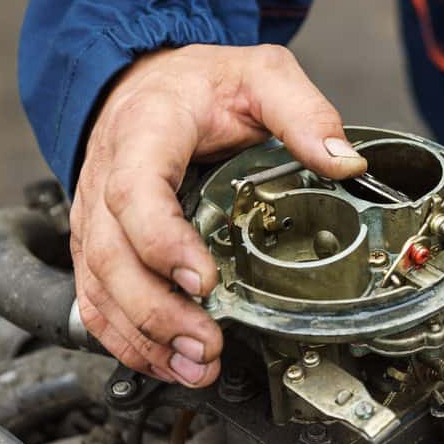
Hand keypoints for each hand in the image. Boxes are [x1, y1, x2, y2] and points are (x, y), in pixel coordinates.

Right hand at [71, 44, 365, 386]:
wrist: (150, 83)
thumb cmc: (200, 84)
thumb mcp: (261, 76)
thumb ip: (303, 113)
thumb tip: (347, 163)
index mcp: (145, 133)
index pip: (137, 193)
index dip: (164, 243)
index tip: (206, 281)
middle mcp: (106, 178)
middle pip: (111, 255)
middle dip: (156, 311)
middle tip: (205, 344)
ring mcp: (96, 217)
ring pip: (99, 287)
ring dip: (142, 336)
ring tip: (193, 367)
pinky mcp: (99, 244)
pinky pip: (96, 298)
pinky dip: (126, 338)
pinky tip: (166, 362)